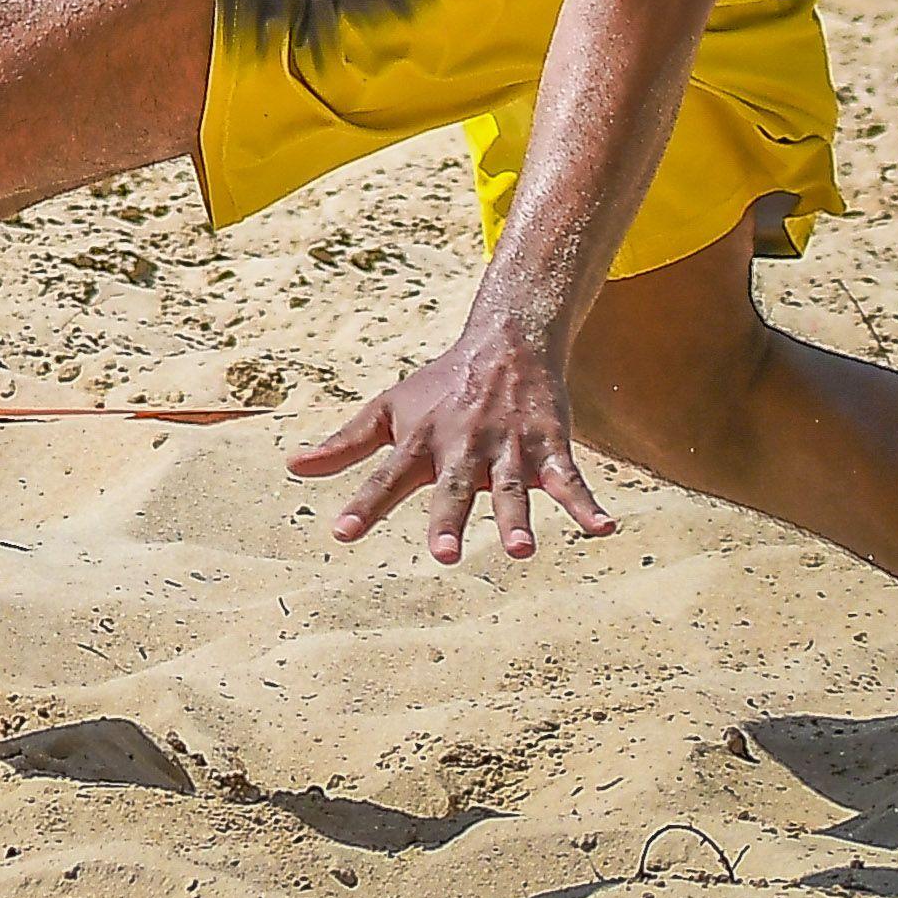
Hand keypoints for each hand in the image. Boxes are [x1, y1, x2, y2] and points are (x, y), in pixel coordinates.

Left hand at [288, 303, 613, 564]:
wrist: (504, 341)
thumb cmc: (438, 388)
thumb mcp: (387, 410)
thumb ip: (344, 445)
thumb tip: (292, 467)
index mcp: (419, 442)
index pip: (386, 477)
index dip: (365, 505)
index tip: (342, 533)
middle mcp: (462, 445)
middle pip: (453, 487)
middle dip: (448, 520)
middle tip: (442, 556)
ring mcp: (508, 446)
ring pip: (513, 487)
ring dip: (517, 518)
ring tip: (522, 551)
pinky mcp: (550, 445)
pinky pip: (571, 479)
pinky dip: (587, 505)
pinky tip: (605, 531)